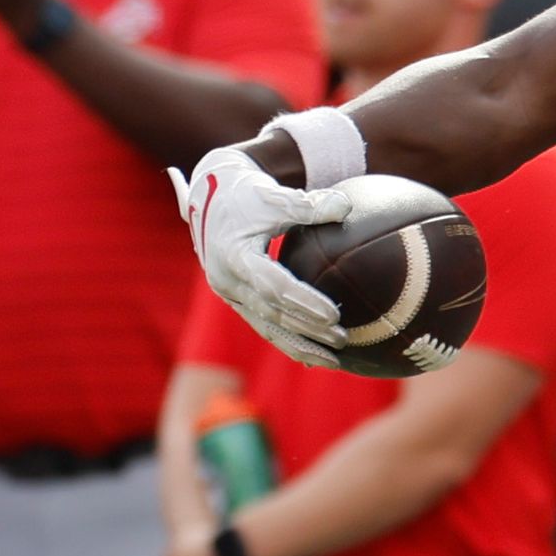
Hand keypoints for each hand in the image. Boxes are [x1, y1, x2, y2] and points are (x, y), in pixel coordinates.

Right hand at [175, 148, 352, 366]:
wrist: (210, 199)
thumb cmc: (247, 195)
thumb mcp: (274, 195)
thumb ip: (308, 204)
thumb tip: (346, 205)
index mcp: (235, 256)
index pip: (274, 286)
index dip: (304, 302)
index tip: (335, 314)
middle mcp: (227, 281)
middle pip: (272, 314)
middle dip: (308, 331)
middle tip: (343, 339)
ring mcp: (229, 295)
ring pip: (266, 327)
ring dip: (300, 346)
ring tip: (334, 361)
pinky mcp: (235, 300)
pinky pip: (263, 325)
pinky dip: (288, 341)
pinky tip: (314, 357)